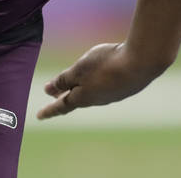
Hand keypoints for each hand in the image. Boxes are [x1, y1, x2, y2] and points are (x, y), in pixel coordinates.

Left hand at [36, 42, 162, 119]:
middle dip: (65, 97)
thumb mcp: (79, 69)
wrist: (141, 63)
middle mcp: (98, 99)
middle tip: (54, 97)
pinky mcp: (126, 86)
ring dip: (82, 88)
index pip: (62, 105)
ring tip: (77, 84)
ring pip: (93, 92)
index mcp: (83, 97)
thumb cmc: (106, 65)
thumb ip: (64, 80)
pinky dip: (99, 82)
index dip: (50, 109)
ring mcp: (113, 94)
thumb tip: (49, 90)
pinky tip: (104, 75)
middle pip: (77, 99)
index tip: (39, 116)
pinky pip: (106, 85)